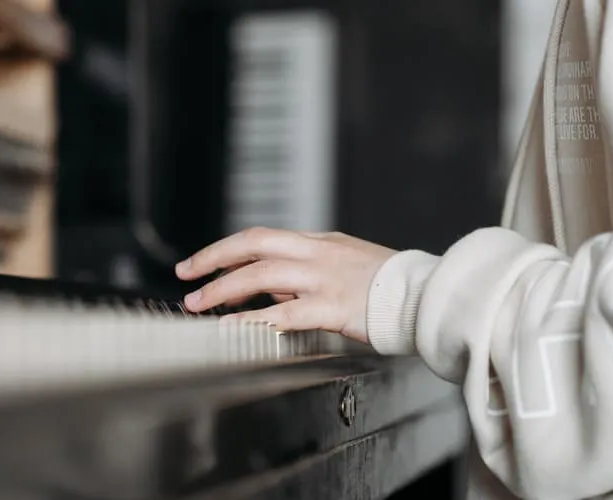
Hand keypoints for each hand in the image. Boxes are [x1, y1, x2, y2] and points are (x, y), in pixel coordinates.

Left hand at [175, 227, 396, 343]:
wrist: (426, 295)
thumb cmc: (388, 286)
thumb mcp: (344, 266)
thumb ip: (307, 274)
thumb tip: (271, 290)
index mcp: (319, 242)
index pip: (262, 237)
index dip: (226, 248)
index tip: (202, 262)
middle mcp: (318, 253)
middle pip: (254, 245)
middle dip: (213, 259)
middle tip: (186, 275)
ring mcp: (325, 277)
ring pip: (262, 274)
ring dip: (224, 288)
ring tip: (199, 304)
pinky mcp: (334, 306)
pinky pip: (285, 312)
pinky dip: (254, 318)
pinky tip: (233, 327)